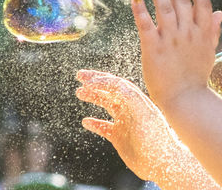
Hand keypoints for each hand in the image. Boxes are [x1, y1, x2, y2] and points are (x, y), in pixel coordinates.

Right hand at [76, 70, 219, 188]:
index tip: (86, 82)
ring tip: (79, 93)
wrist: (162, 165)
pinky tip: (86, 122)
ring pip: (106, 105)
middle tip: (79, 76)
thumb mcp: (145, 116)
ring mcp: (125, 123)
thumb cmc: (157, 140)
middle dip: (95, 82)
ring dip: (93, 98)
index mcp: (137, 102)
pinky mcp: (120, 138)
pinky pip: (104, 127)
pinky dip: (94, 123)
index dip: (101, 80)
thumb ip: (131, 98)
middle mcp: (131, 109)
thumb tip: (116, 84)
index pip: (117, 84)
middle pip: (110, 90)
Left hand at [130, 0, 221, 106]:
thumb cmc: (194, 76)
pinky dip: (140, 10)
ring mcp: (170, 39)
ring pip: (165, 8)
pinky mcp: (153, 47)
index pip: (202, 3)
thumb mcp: (208, 52)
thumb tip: (219, 13)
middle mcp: (188, 33)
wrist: (184, 99)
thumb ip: (212, 31)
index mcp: (202, 33)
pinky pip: (146, 25)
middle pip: (182, 1)